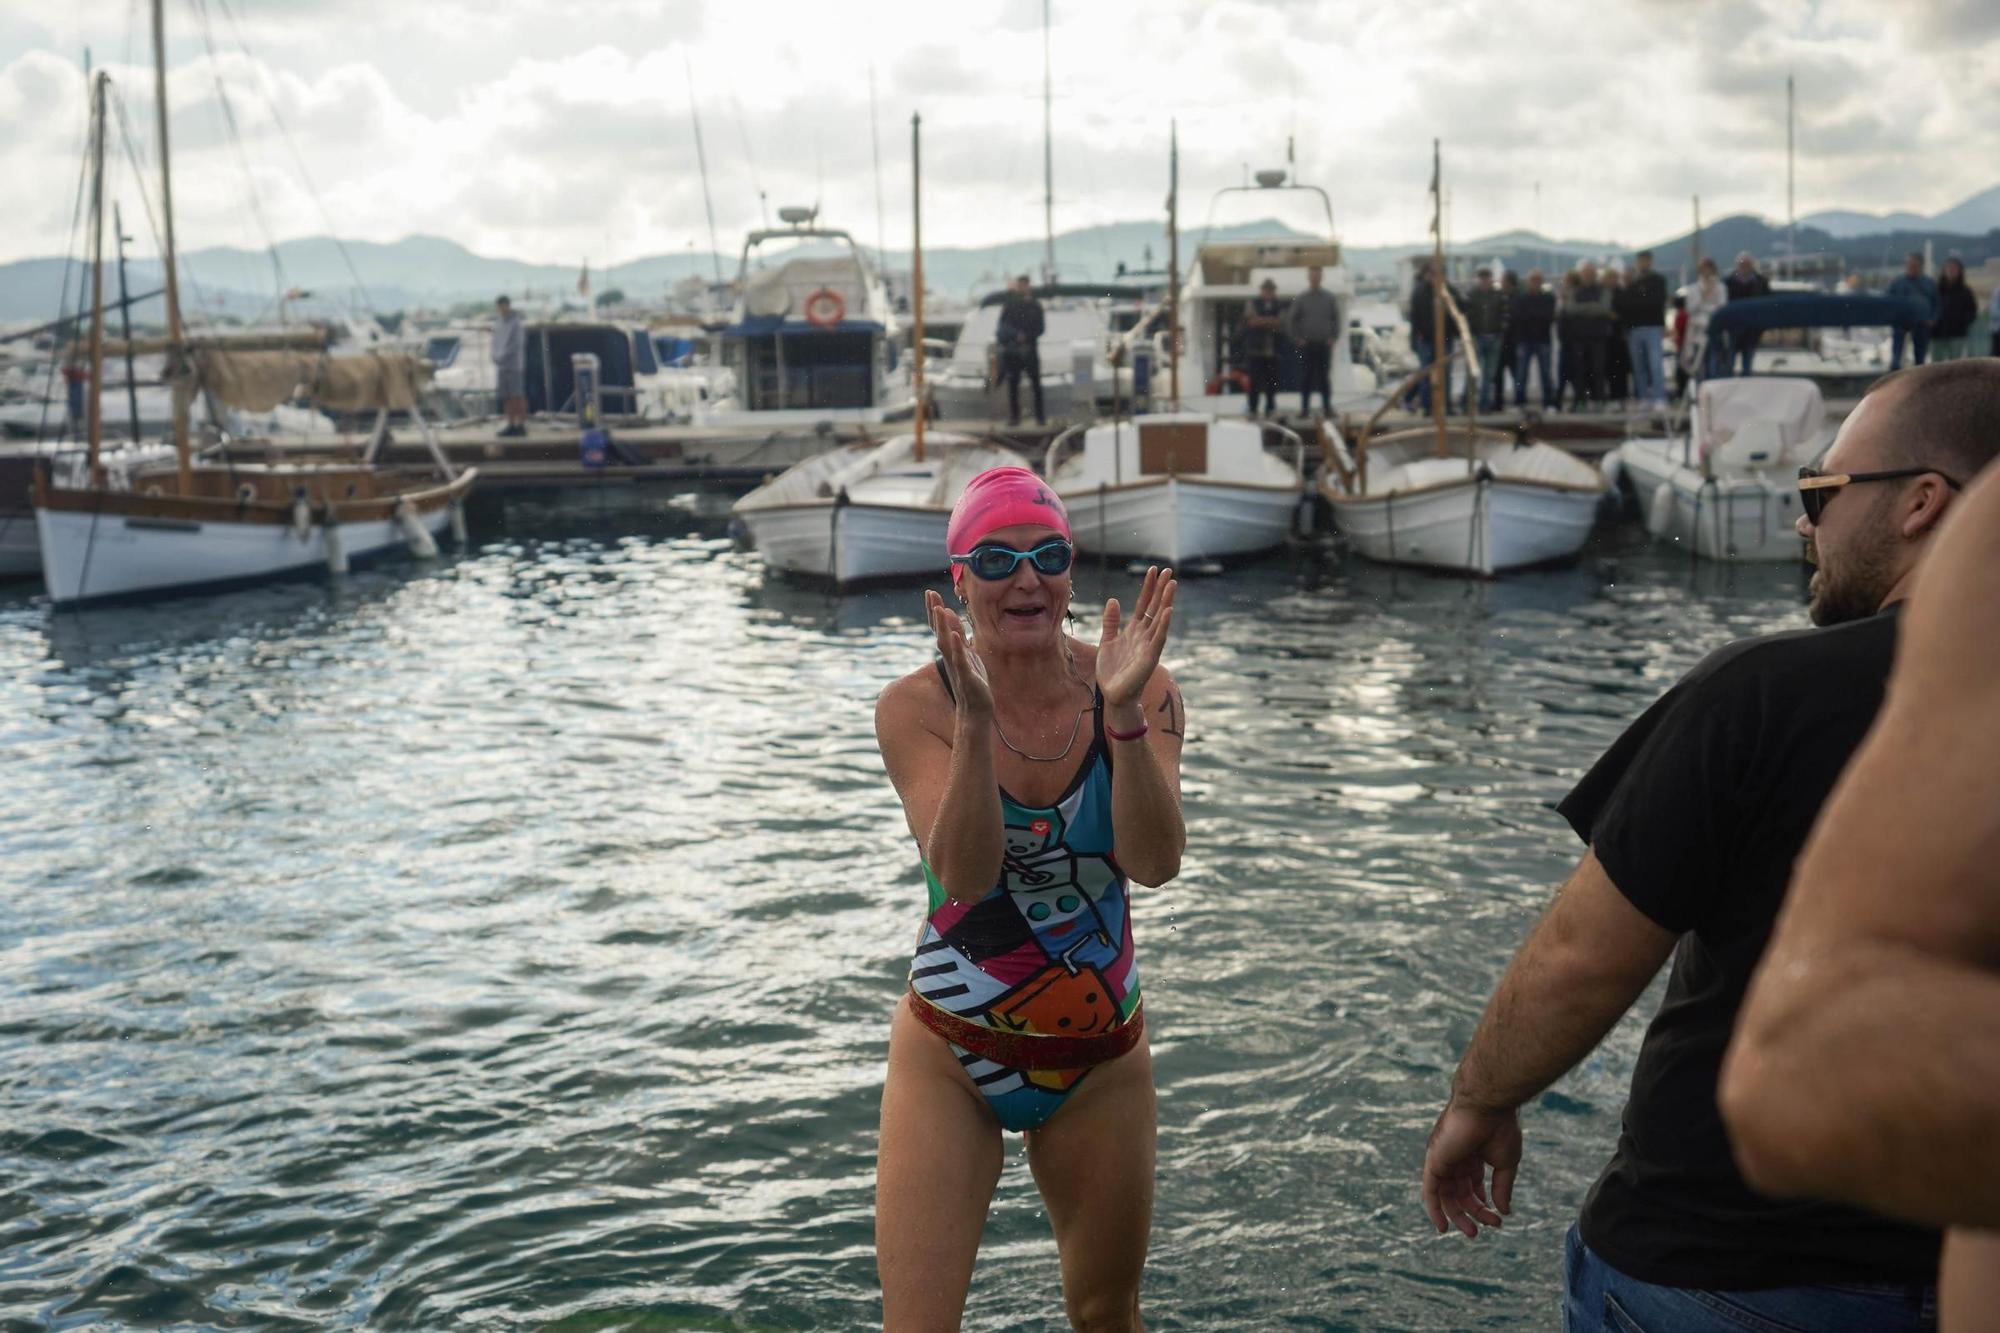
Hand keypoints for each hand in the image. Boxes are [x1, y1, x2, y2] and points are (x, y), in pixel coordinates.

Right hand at [925, 590, 991, 720]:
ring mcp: (957, 667)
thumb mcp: (967, 654)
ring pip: (948, 645)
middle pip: (940, 632)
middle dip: (935, 613)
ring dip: (944, 628)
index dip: (934, 611)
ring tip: (940, 610)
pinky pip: (961, 661)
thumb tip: (949, 614)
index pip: (940, 628)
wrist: (976, 710)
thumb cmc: (972, 681)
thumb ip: (959, 636)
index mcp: (951, 651)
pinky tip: (956, 636)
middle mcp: (950, 657)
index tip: (930, 592)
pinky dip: (958, 649)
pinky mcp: (967, 677)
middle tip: (930, 594)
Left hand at [1096, 566, 1175, 707]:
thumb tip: (1113, 600)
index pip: (1143, 604)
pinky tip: (1168, 611)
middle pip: (1154, 607)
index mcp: (1134, 630)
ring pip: (1159, 619)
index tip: (1153, 570)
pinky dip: (1163, 625)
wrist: (1114, 695)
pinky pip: (1158, 638)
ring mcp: (1149, 645)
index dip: (1148, 587)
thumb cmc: (1112, 671)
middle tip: (1169, 570)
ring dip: (1166, 601)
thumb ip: (1111, 622)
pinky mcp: (1150, 657)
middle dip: (1161, 589)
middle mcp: (1144, 635)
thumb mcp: (1107, 641)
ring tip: (1172, 585)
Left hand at [1421, 1098, 1520, 1237]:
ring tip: (1472, 1232)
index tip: (1498, 1220)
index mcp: (1472, 1157)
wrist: (1487, 1106)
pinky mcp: (1434, 1161)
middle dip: (1471, 1214)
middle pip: (1459, 1194)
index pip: (1473, 1187)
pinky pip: (1429, 1190)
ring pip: (1445, 1195)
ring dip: (1457, 1215)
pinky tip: (1442, 1226)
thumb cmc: (1500, 1128)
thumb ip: (1502, 1188)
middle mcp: (1455, 1159)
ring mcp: (1443, 1160)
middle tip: (1481, 1231)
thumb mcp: (1505, 1164)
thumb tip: (1504, 1212)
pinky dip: (1433, 1209)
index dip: (1484, 1206)